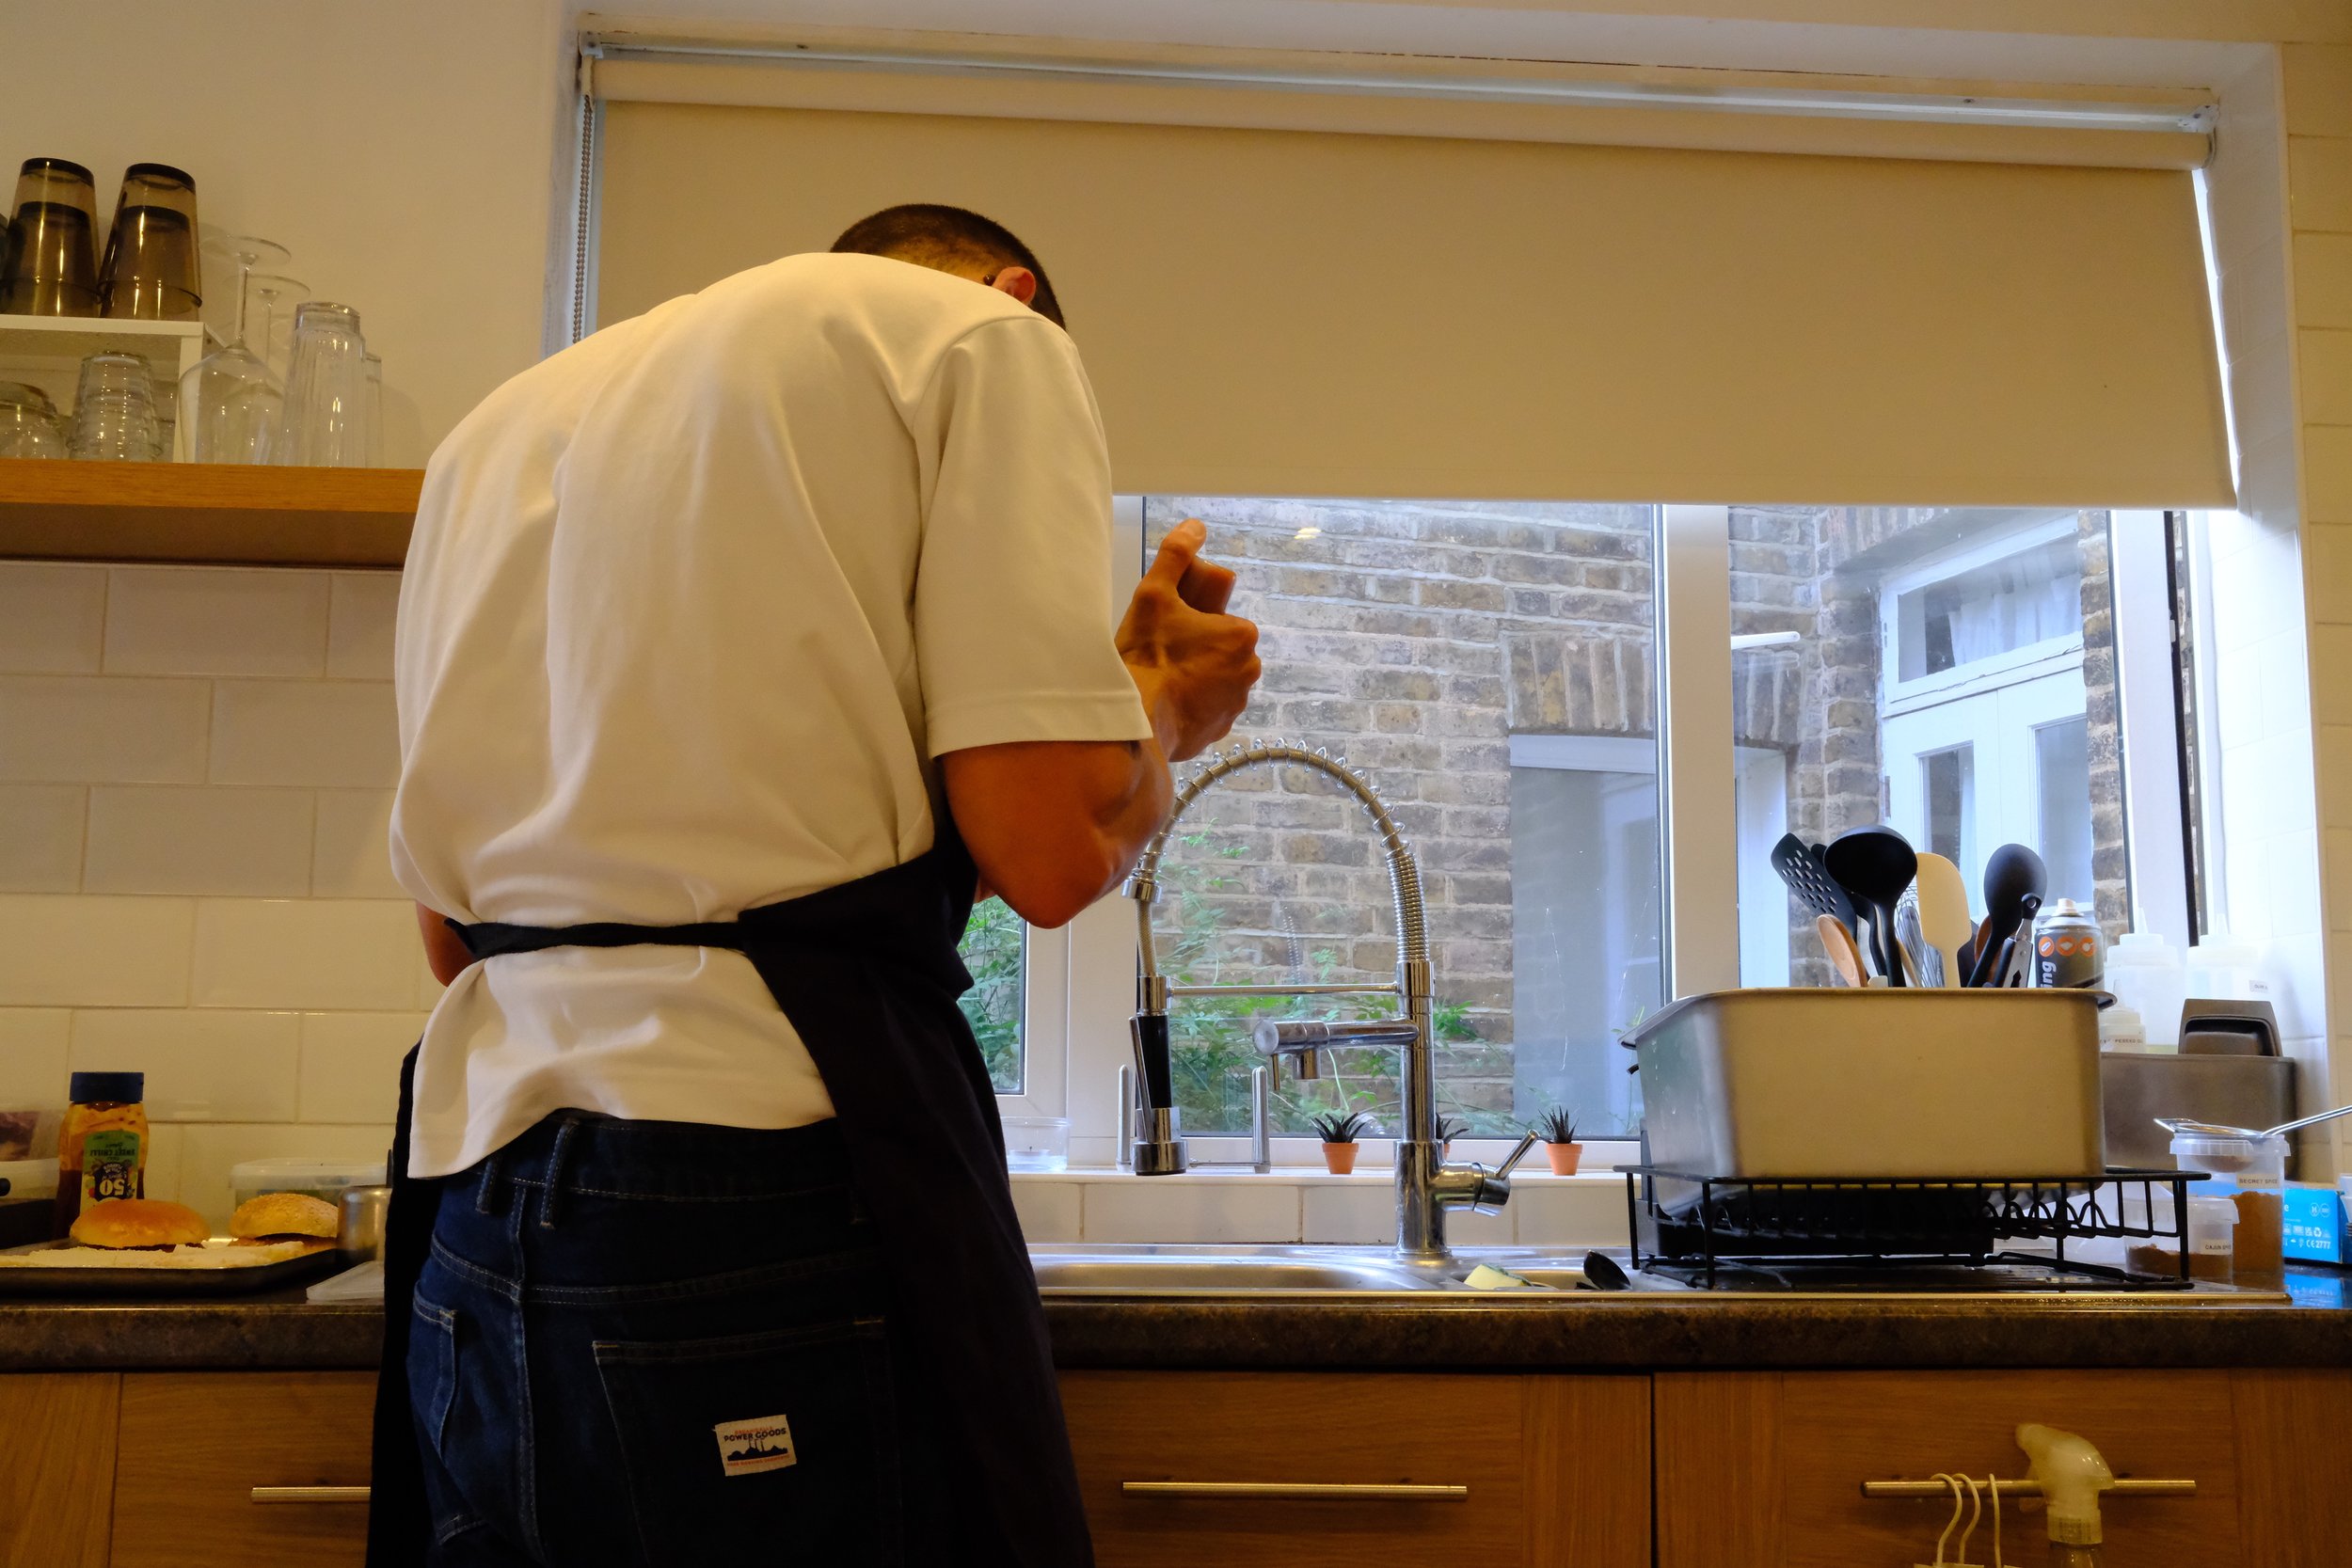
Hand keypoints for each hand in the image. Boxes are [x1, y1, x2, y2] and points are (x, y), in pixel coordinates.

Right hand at [1117, 519, 1259, 761]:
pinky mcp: (1220, 730)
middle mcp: (1249, 669)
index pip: (1218, 618)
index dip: (1192, 620)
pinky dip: (1191, 706)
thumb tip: (1195, 526)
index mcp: (1241, 635)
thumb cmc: (1147, 655)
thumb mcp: (1154, 594)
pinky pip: (1207, 709)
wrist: (1137, 720)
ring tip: (1160, 679)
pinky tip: (1165, 703)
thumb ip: (1176, 555)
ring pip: (1214, 679)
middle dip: (1196, 649)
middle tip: (1160, 653)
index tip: (1168, 630)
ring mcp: (1236, 704)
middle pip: (1218, 649)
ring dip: (1195, 677)